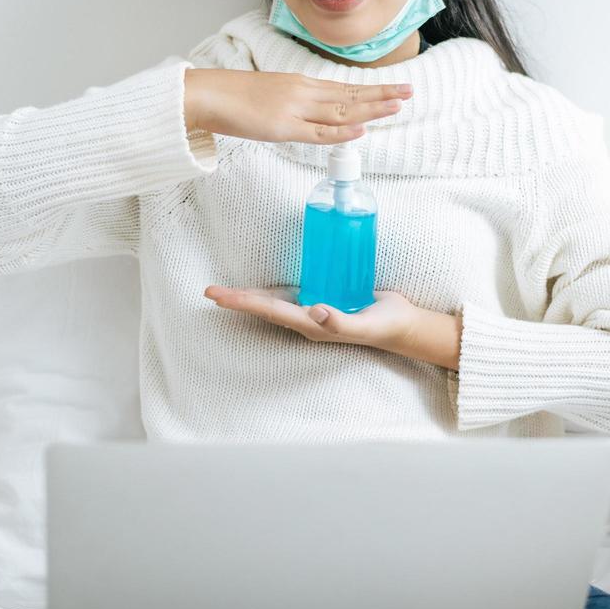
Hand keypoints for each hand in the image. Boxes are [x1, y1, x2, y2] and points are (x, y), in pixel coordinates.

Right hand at [184, 69, 412, 144]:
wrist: (208, 95)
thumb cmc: (235, 96)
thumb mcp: (272, 93)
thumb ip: (296, 102)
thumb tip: (317, 112)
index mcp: (301, 84)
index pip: (344, 87)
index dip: (371, 90)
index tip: (394, 89)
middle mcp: (303, 93)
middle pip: (350, 95)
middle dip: (381, 95)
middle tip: (410, 92)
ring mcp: (294, 109)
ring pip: (341, 111)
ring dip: (371, 109)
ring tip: (397, 106)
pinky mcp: (283, 127)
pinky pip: (317, 131)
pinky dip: (340, 132)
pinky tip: (360, 130)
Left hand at [203, 285, 424, 351]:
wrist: (400, 325)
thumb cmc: (381, 326)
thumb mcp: (363, 325)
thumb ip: (339, 322)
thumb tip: (315, 310)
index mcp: (310, 325)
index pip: (269, 311)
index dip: (243, 303)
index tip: (218, 296)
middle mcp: (307, 318)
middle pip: (265, 307)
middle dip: (238, 300)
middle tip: (209, 292)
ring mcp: (314, 309)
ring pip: (275, 301)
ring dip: (251, 296)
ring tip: (228, 290)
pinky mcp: (325, 297)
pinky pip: (293, 293)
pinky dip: (276, 287)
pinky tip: (268, 282)